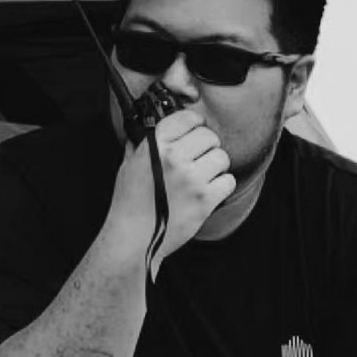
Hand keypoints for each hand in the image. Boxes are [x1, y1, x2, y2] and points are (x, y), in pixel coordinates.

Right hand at [107, 110, 235, 268]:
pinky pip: (228, 181)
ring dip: (216, 167)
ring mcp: (191, 179)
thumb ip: (141, 144)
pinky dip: (222, 186)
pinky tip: (208, 193)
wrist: (133, 238)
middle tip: (200, 159)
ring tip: (203, 177)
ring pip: (222, 157)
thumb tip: (147, 128)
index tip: (195, 132)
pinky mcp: (204, 200)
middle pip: (209, 136)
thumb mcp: (128, 165)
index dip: (195, 124)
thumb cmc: (129, 203)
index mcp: (155, 145)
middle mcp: (174, 158)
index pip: (187, 118)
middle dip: (207, 147)